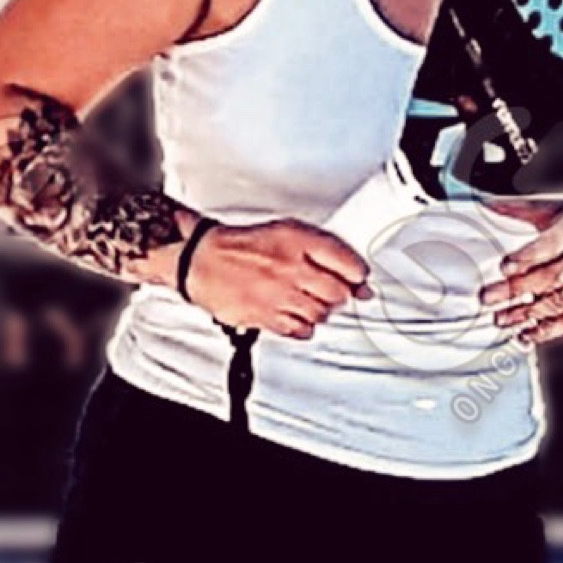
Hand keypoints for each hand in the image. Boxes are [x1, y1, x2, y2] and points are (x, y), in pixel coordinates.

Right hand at [188, 219, 371, 336]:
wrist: (203, 260)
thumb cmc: (244, 247)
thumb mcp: (287, 232)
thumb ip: (326, 251)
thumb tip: (360, 281)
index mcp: (297, 240)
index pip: (349, 264)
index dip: (356, 275)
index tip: (355, 279)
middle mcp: (290, 267)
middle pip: (338, 294)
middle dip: (338, 295)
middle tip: (324, 290)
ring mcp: (278, 294)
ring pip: (321, 314)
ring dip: (318, 310)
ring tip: (302, 299)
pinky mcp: (266, 316)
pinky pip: (300, 330)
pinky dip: (301, 326)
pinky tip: (291, 313)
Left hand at [476, 198, 562, 342]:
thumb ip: (526, 209)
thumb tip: (489, 204)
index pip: (550, 245)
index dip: (527, 257)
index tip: (505, 266)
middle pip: (547, 278)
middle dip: (515, 290)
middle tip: (487, 298)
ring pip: (557, 302)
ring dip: (525, 314)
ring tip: (499, 319)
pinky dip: (547, 330)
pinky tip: (525, 335)